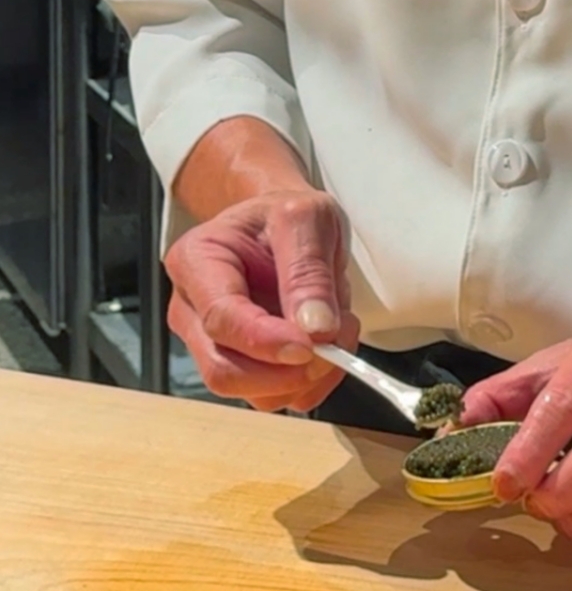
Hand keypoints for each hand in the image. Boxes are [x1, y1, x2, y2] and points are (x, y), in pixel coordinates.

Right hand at [164, 188, 360, 412]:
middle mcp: (193, 310)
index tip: (310, 345)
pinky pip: (273, 396)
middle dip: (285, 371)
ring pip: (251, 392)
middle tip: (334, 344)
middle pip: (224, 369)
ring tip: (338, 328)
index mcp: (196, 260)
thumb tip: (315, 330)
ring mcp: (212, 344)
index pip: (220, 318)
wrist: (284, 223)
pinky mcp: (241, 365)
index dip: (265, 341)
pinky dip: (310, 382)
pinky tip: (327, 343)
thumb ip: (309, 270)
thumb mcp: (308, 218)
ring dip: (305, 376)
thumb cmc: (286, 215)